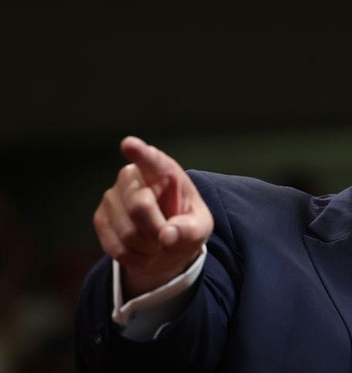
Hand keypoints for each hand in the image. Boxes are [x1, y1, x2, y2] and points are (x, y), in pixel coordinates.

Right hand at [93, 136, 213, 297]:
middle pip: (140, 207)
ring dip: (148, 248)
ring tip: (157, 242)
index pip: (150, 159)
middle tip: (168, 236)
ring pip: (128, 233)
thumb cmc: (185, 226)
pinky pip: (117, 249)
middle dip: (157, 231)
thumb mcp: (200, 228)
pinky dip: (136, 258)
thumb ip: (189, 230)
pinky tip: (143, 250)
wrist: (165, 245)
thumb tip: (166, 235)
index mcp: (163, 171)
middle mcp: (133, 177)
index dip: (140, 152)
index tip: (129, 144)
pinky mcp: (100, 219)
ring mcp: (112, 197)